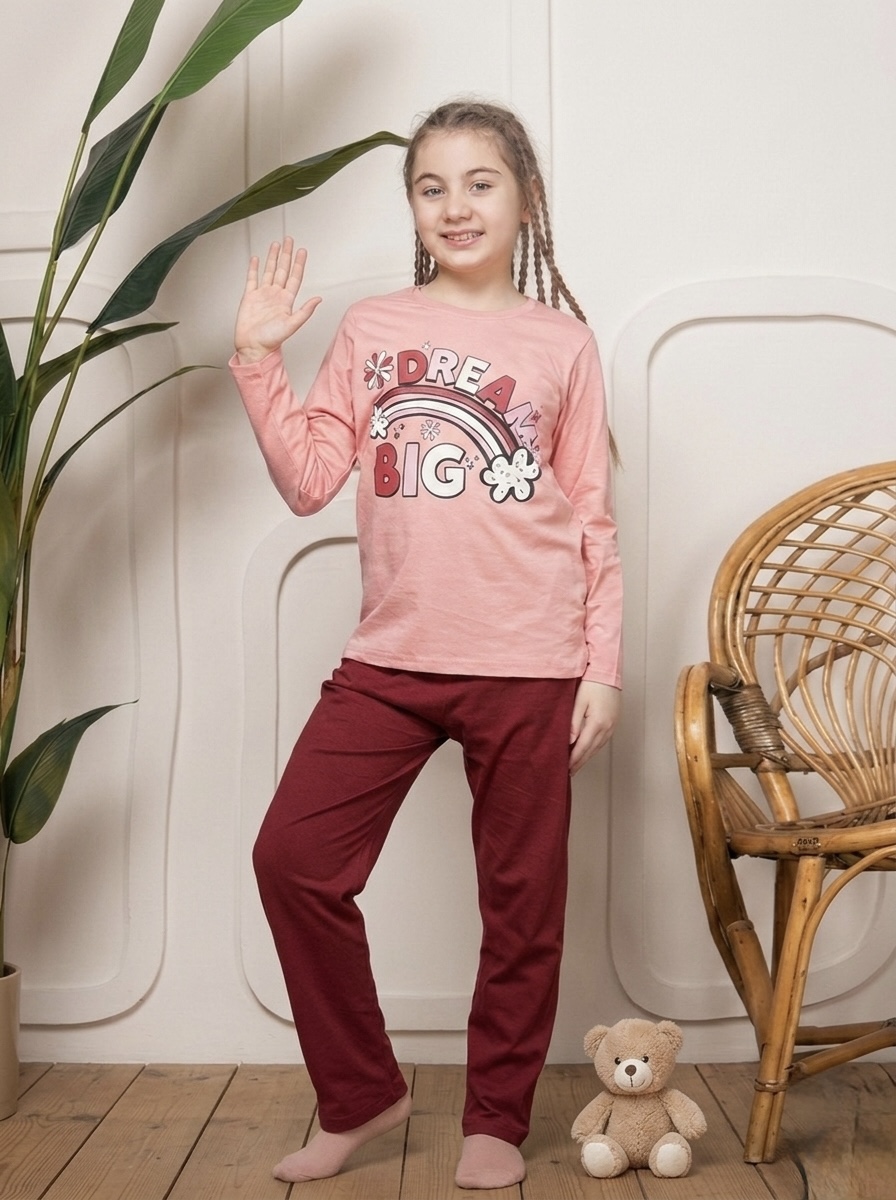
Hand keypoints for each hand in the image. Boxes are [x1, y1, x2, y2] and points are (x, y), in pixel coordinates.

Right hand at [234, 237, 321, 362]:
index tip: (302, 251)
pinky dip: (254, 268)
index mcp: (286, 301)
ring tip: (276, 245)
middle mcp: (275, 295)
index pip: (294, 277)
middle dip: (286, 254)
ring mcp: (262, 295)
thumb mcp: (291, 325)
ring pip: (269, 271)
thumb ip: (305, 311)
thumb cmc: (271, 341)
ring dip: (272, 257)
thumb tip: (318, 299)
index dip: (299, 263)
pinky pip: (252, 279)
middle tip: (289, 240)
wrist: (253, 348)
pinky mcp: (249, 297)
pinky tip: (257, 259)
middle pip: (282, 269)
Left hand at [569, 680, 619, 774]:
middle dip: (580, 762)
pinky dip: (593, 748)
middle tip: (569, 772)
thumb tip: (569, 741)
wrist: (608, 672)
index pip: (583, 747)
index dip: (574, 759)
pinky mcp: (613, 722)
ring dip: (587, 757)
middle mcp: (607, 727)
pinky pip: (602, 740)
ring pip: (598, 747)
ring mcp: (612, 726)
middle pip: (591, 750)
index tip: (565, 768)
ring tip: (576, 765)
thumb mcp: (578, 701)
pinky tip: (587, 751)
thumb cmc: (592, 683)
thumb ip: (573, 722)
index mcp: (598, 723)